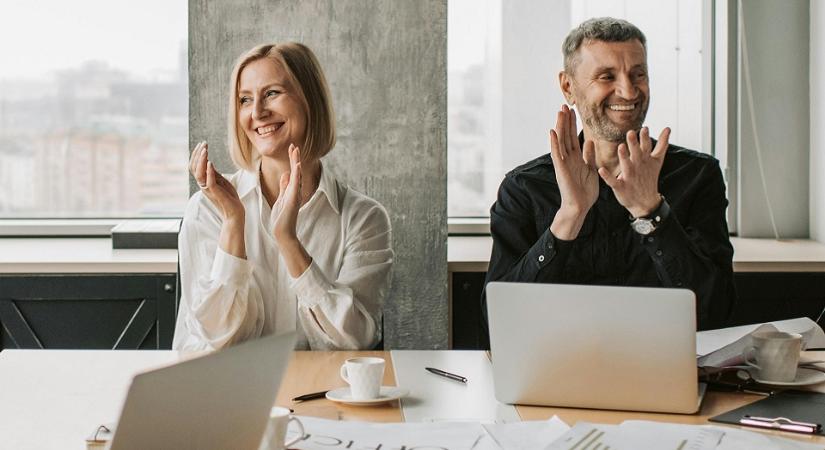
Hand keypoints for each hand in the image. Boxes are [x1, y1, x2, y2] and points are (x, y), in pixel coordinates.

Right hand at [190, 141, 244, 222]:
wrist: (235, 212)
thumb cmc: (229, 197)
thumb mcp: (220, 181)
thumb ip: (213, 173)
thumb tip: (208, 162)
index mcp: (204, 182)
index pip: (195, 166)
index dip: (197, 155)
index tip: (202, 144)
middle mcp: (203, 185)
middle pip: (194, 168)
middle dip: (198, 154)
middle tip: (204, 143)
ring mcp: (208, 190)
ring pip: (199, 174)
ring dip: (201, 161)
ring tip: (205, 150)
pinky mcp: (215, 193)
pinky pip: (209, 182)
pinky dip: (209, 172)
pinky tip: (211, 163)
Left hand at [272, 144, 302, 244]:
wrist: (283, 232)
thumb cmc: (281, 217)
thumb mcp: (281, 198)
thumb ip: (284, 186)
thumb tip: (285, 174)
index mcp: (291, 189)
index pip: (292, 171)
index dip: (292, 159)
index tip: (291, 148)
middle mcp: (295, 190)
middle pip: (296, 170)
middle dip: (294, 157)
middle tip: (294, 144)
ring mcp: (295, 194)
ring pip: (297, 175)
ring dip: (296, 162)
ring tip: (296, 150)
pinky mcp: (293, 199)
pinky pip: (295, 184)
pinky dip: (297, 174)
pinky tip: (297, 165)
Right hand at [548, 105, 597, 239]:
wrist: (580, 207)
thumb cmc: (585, 192)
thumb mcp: (591, 170)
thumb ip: (589, 156)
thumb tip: (589, 142)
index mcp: (576, 158)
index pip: (573, 137)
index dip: (572, 124)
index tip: (572, 111)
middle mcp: (568, 158)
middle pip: (566, 136)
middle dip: (565, 121)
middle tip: (564, 106)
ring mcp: (563, 163)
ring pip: (561, 141)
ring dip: (560, 127)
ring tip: (559, 113)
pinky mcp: (561, 170)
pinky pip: (557, 154)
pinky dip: (554, 143)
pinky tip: (552, 132)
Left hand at [598, 127, 669, 217]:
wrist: (646, 202)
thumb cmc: (649, 177)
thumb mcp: (657, 160)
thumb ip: (662, 144)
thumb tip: (668, 128)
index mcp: (645, 159)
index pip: (646, 146)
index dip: (645, 138)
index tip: (644, 128)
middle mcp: (638, 166)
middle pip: (636, 153)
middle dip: (634, 144)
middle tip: (631, 133)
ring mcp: (629, 176)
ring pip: (626, 165)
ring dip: (623, 156)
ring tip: (620, 147)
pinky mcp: (621, 186)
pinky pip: (613, 181)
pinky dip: (607, 176)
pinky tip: (601, 170)